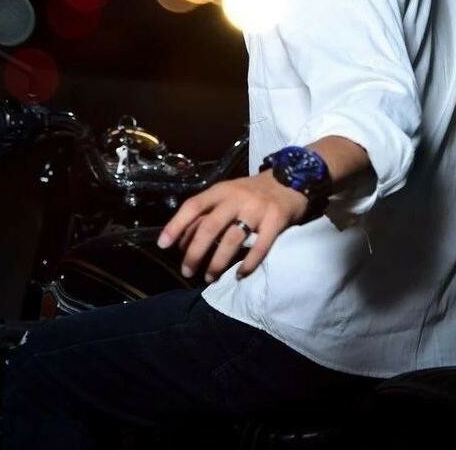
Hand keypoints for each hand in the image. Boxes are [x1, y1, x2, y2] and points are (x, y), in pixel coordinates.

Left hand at [156, 170, 307, 281]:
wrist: (292, 178)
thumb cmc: (253, 191)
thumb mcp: (229, 193)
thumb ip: (210, 211)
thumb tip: (184, 239)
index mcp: (222, 190)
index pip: (194, 206)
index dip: (176, 225)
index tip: (163, 244)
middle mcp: (237, 197)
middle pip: (210, 227)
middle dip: (195, 252)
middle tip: (186, 271)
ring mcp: (257, 209)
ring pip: (232, 239)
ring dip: (217, 262)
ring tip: (209, 278)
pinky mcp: (276, 220)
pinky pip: (261, 246)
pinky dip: (248, 264)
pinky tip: (239, 274)